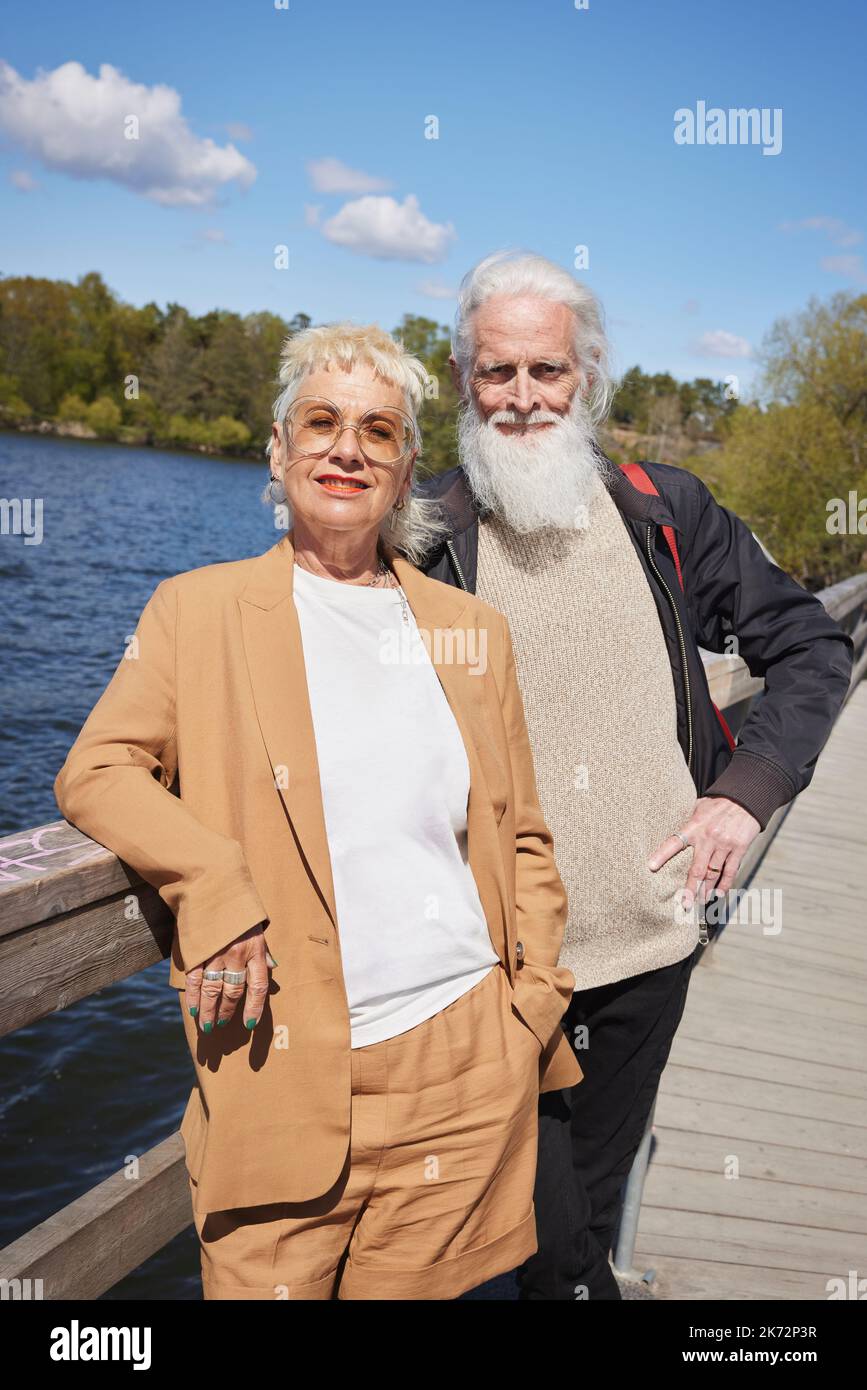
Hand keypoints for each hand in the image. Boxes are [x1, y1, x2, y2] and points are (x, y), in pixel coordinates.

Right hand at [185, 921, 276, 1032]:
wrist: (212, 885)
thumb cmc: (238, 911)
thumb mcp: (257, 929)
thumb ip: (263, 951)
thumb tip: (272, 968)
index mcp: (255, 949)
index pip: (258, 986)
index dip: (254, 1008)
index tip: (249, 1024)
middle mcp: (236, 953)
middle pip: (233, 991)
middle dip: (226, 1012)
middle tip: (221, 1026)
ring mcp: (215, 953)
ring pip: (212, 990)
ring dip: (209, 1011)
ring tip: (207, 1026)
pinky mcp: (196, 950)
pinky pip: (195, 980)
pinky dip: (194, 997)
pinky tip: (194, 1010)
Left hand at [647, 797, 761, 905]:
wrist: (746, 798)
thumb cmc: (719, 802)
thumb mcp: (699, 806)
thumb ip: (688, 821)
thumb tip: (674, 830)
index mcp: (694, 826)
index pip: (674, 842)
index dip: (662, 855)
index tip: (650, 867)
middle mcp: (708, 838)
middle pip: (696, 869)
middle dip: (690, 888)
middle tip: (684, 903)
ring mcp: (725, 844)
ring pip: (713, 873)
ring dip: (706, 890)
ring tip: (700, 901)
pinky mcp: (739, 848)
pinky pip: (731, 870)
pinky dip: (725, 884)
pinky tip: (719, 893)